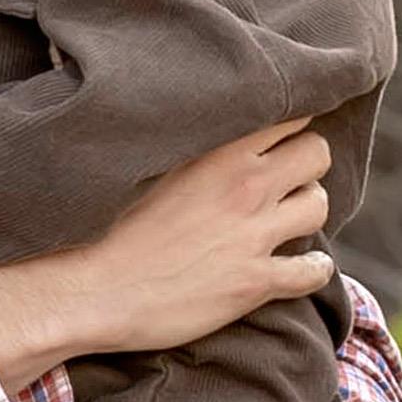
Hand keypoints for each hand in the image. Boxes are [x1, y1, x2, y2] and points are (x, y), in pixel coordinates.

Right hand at [0, 125, 335, 394]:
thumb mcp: (144, 161)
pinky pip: (315, 270)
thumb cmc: (98, 223)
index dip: (288, 126)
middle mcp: (243, 185)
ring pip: (319, 205)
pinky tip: (302, 269)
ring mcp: (253, 234)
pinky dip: (315, 269)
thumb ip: (186, 139)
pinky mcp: (254, 282)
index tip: (279, 138)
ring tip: (286, 223)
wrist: (82, 289)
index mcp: (216, 148)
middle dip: (305, 166)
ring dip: (307, 213)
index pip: (288, 113)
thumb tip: (193, 125)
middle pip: (316, 153)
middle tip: (284, 181)